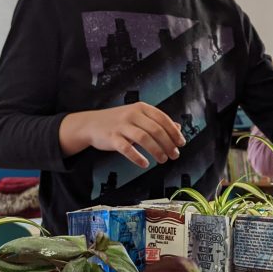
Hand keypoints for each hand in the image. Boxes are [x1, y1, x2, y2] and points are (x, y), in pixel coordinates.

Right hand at [60, 102, 185, 167]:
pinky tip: (144, 164)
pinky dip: (137, 157)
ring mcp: (121, 126)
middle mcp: (132, 114)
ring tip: (162, 160)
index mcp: (141, 108)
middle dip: (168, 144)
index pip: (163, 119)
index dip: (174, 132)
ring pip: (144, 139)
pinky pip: (127, 149)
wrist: (91, 124)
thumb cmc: (118, 121)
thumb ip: (157, 121)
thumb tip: (177, 128)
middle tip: (174, 155)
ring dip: (156, 151)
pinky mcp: (112, 138)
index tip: (181, 143)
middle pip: (156, 130)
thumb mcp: (138, 117)